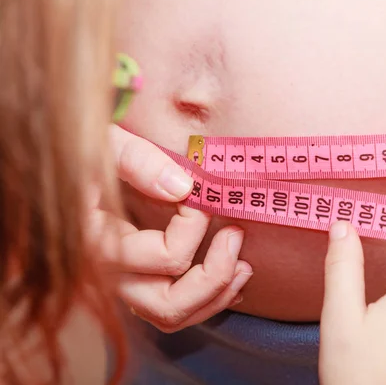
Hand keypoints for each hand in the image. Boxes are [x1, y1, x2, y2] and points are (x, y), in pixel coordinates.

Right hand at [87, 125, 252, 332]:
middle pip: (168, 306)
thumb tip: (183, 188)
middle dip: (213, 277)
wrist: (66, 166)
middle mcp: (109, 275)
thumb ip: (137, 161)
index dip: (195, 225)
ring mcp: (122, 282)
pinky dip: (205, 300)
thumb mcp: (104, 144)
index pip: (166, 258)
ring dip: (214, 297)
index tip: (201, 193)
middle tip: (236, 235)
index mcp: (98, 244)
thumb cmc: (84, 153)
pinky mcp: (135, 279)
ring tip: (244, 268)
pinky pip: (170, 307)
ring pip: (171, 316)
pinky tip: (230, 282)